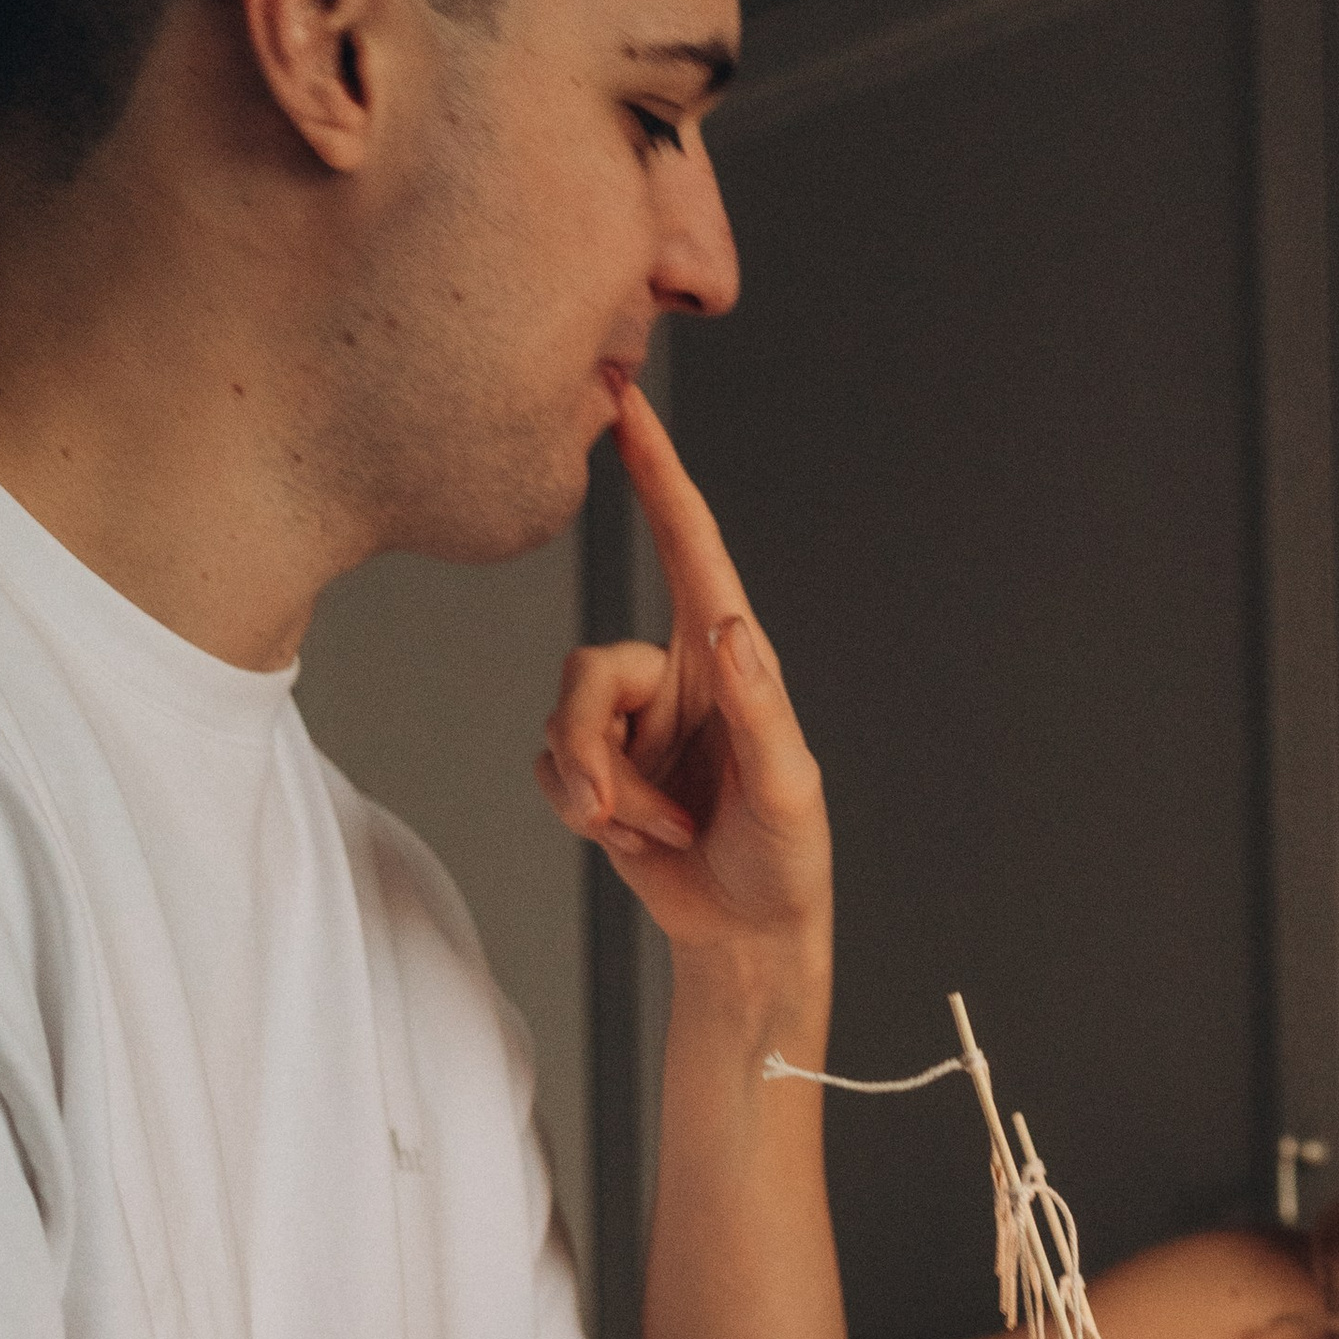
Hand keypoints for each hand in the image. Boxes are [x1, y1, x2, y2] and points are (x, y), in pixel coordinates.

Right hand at [536, 381, 830, 961]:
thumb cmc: (785, 860)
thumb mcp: (788, 787)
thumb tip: (729, 627)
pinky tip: (632, 840)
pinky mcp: (597, 769)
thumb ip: (758, 707)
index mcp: (728, 658)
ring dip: (601, 792)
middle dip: (597, 750)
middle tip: (632, 819)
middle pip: (588, 667)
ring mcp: (631, 723)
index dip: (657, 474)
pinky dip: (583, 811)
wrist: (746, 936)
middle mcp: (674, 677)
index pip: (689, 547)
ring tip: (656, 835)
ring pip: (563, 723)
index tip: (623, 402)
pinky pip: (550, 768)